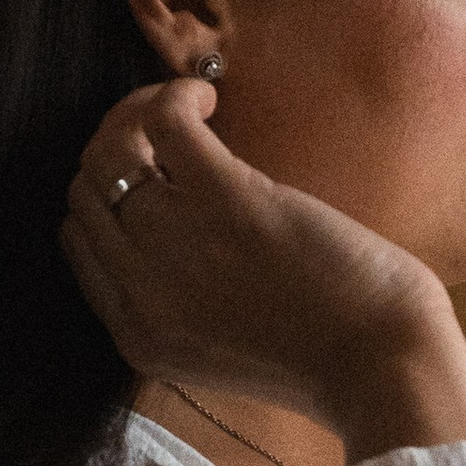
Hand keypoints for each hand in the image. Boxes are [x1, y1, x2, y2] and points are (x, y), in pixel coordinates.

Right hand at [61, 78, 465, 458]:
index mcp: (137, 335)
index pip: (81, 243)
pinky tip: (207, 97)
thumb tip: (170, 223)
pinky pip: (164, 123)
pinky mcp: (226, 201)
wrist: (384, 369)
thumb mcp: (223, 354)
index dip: (107, 197)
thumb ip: (180, 304)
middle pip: (88, 192)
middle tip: (163, 133)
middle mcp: (142, 292)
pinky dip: (176, 96)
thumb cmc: (329, 359)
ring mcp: (177, 246)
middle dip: (116, 149)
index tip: (148, 175)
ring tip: (185, 110)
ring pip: (111, 153)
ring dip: (139, 114)